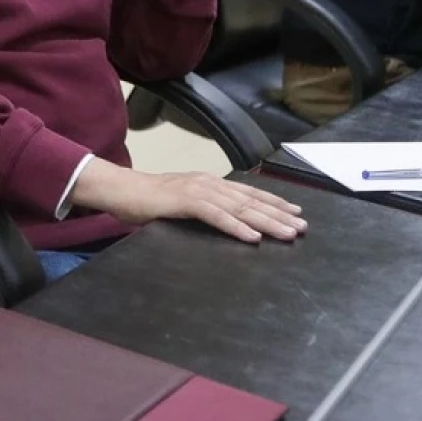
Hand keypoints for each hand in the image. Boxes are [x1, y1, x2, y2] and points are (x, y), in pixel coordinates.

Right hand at [73, 160, 306, 242]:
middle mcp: (207, 183)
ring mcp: (197, 190)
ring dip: (266, 221)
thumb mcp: (180, 203)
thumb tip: (222, 222)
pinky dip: (236, 226)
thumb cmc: (146, 201)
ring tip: (287, 233)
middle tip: (302, 227)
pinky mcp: (185, 201)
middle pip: (250, 200)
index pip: (248, 193)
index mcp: (208, 183)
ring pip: (239, 208)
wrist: (119, 190)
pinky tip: (252, 237)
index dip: (273, 203)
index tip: (295, 213)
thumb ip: (201, 209)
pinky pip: (216, 216)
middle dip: (279, 214)